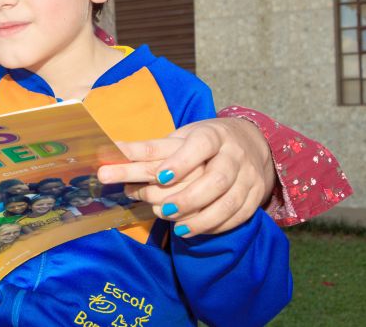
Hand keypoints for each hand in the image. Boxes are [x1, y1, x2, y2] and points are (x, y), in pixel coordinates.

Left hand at [98, 117, 275, 235]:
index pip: (199, 146)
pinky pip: (238, 216)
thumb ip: (148, 149)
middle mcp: (233, 155)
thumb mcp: (178, 139)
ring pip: (228, 201)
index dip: (181, 162)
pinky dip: (214, 226)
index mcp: (212, 135)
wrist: (249, 143)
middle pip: (216, 179)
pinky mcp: (255, 196)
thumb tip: (110, 153)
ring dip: (200, 218)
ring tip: (175, 227)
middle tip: (161, 210)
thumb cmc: (202, 142)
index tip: (160, 176)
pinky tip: (192, 230)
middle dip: (187, 198)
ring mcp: (248, 176)